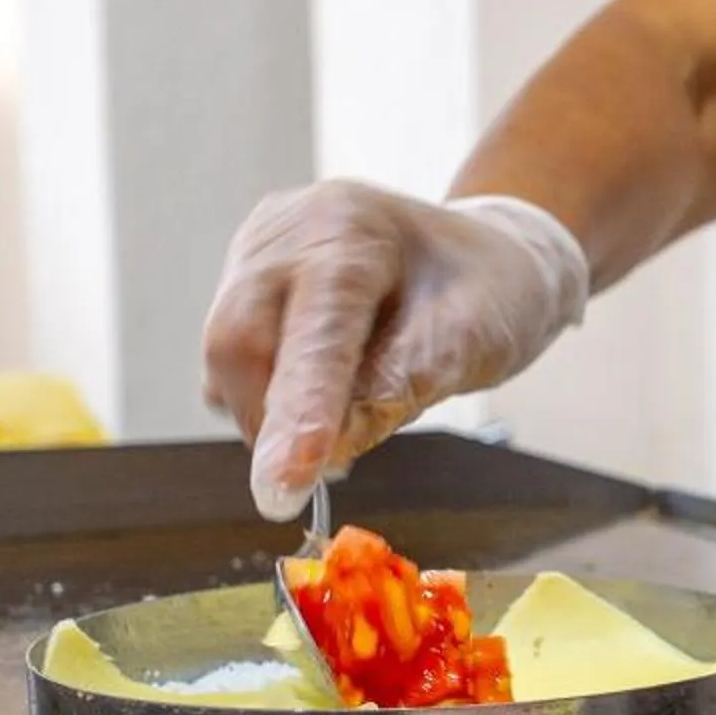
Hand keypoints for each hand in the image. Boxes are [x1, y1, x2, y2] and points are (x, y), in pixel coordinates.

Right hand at [202, 184, 587, 519]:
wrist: (486, 256)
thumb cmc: (488, 292)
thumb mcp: (470, 339)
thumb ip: (401, 387)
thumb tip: (329, 449)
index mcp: (349, 227)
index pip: (312, 332)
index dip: (298, 412)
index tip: (283, 487)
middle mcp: (287, 229)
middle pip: (238, 342)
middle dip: (271, 423)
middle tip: (317, 476)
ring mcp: (257, 252)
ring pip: (227, 357)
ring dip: (269, 414)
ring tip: (336, 427)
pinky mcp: (244, 281)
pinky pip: (232, 357)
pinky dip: (268, 396)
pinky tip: (318, 399)